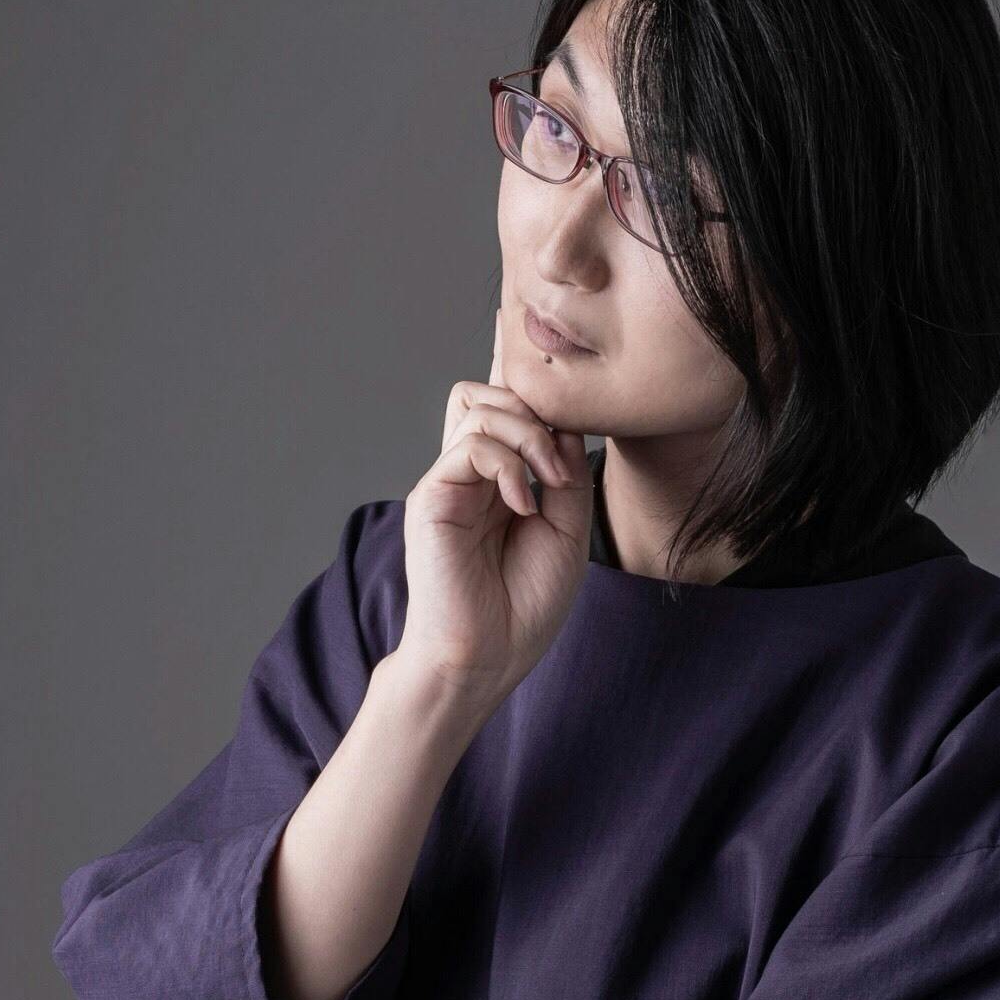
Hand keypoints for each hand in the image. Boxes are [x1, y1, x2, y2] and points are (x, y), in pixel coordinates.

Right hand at [388, 306, 593, 711]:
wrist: (484, 659)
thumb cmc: (522, 608)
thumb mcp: (566, 532)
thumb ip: (566, 475)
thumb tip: (565, 423)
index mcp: (501, 480)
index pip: (505, 409)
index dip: (521, 371)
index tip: (544, 341)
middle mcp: (471, 474)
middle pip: (491, 391)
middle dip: (537, 409)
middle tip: (563, 466)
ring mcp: (448, 483)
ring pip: (479, 406)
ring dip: (527, 433)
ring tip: (549, 482)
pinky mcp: (432, 497)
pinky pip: (468, 446)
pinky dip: (506, 463)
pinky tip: (524, 502)